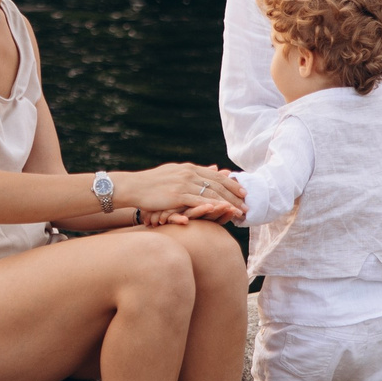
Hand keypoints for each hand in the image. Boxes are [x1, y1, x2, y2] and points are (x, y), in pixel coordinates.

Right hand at [114, 163, 244, 218]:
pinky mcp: (177, 194)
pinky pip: (200, 201)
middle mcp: (188, 173)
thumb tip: (214, 168)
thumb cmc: (151, 183)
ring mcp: (183, 183)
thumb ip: (194, 173)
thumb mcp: (174, 174)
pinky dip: (214, 206)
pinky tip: (223, 211)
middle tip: (247, 204)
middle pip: (218, 184)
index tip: (243, 191)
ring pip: (212, 193)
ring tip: (240, 212)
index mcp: (188, 168)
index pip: (215, 175)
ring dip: (228, 203)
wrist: (133, 186)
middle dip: (234, 195)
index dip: (231, 184)